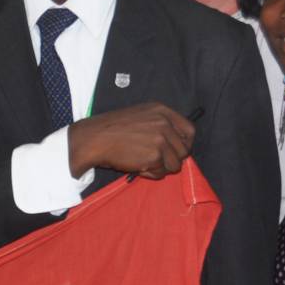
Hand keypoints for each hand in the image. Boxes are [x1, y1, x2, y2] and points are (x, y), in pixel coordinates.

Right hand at [68, 102, 194, 177]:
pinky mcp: (155, 156)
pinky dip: (151, 174)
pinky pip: (161, 172)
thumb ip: (159, 124)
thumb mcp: (140, 115)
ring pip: (175, 164)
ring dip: (161, 168)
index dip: (185, 144)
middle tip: (156, 162)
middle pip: (184, 150)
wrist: (95, 139)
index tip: (177, 151)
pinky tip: (138, 167)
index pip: (189, 130)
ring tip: (143, 164)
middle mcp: (164, 123)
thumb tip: (176, 144)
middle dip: (172, 159)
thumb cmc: (112, 129)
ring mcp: (161, 139)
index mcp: (162, 111)